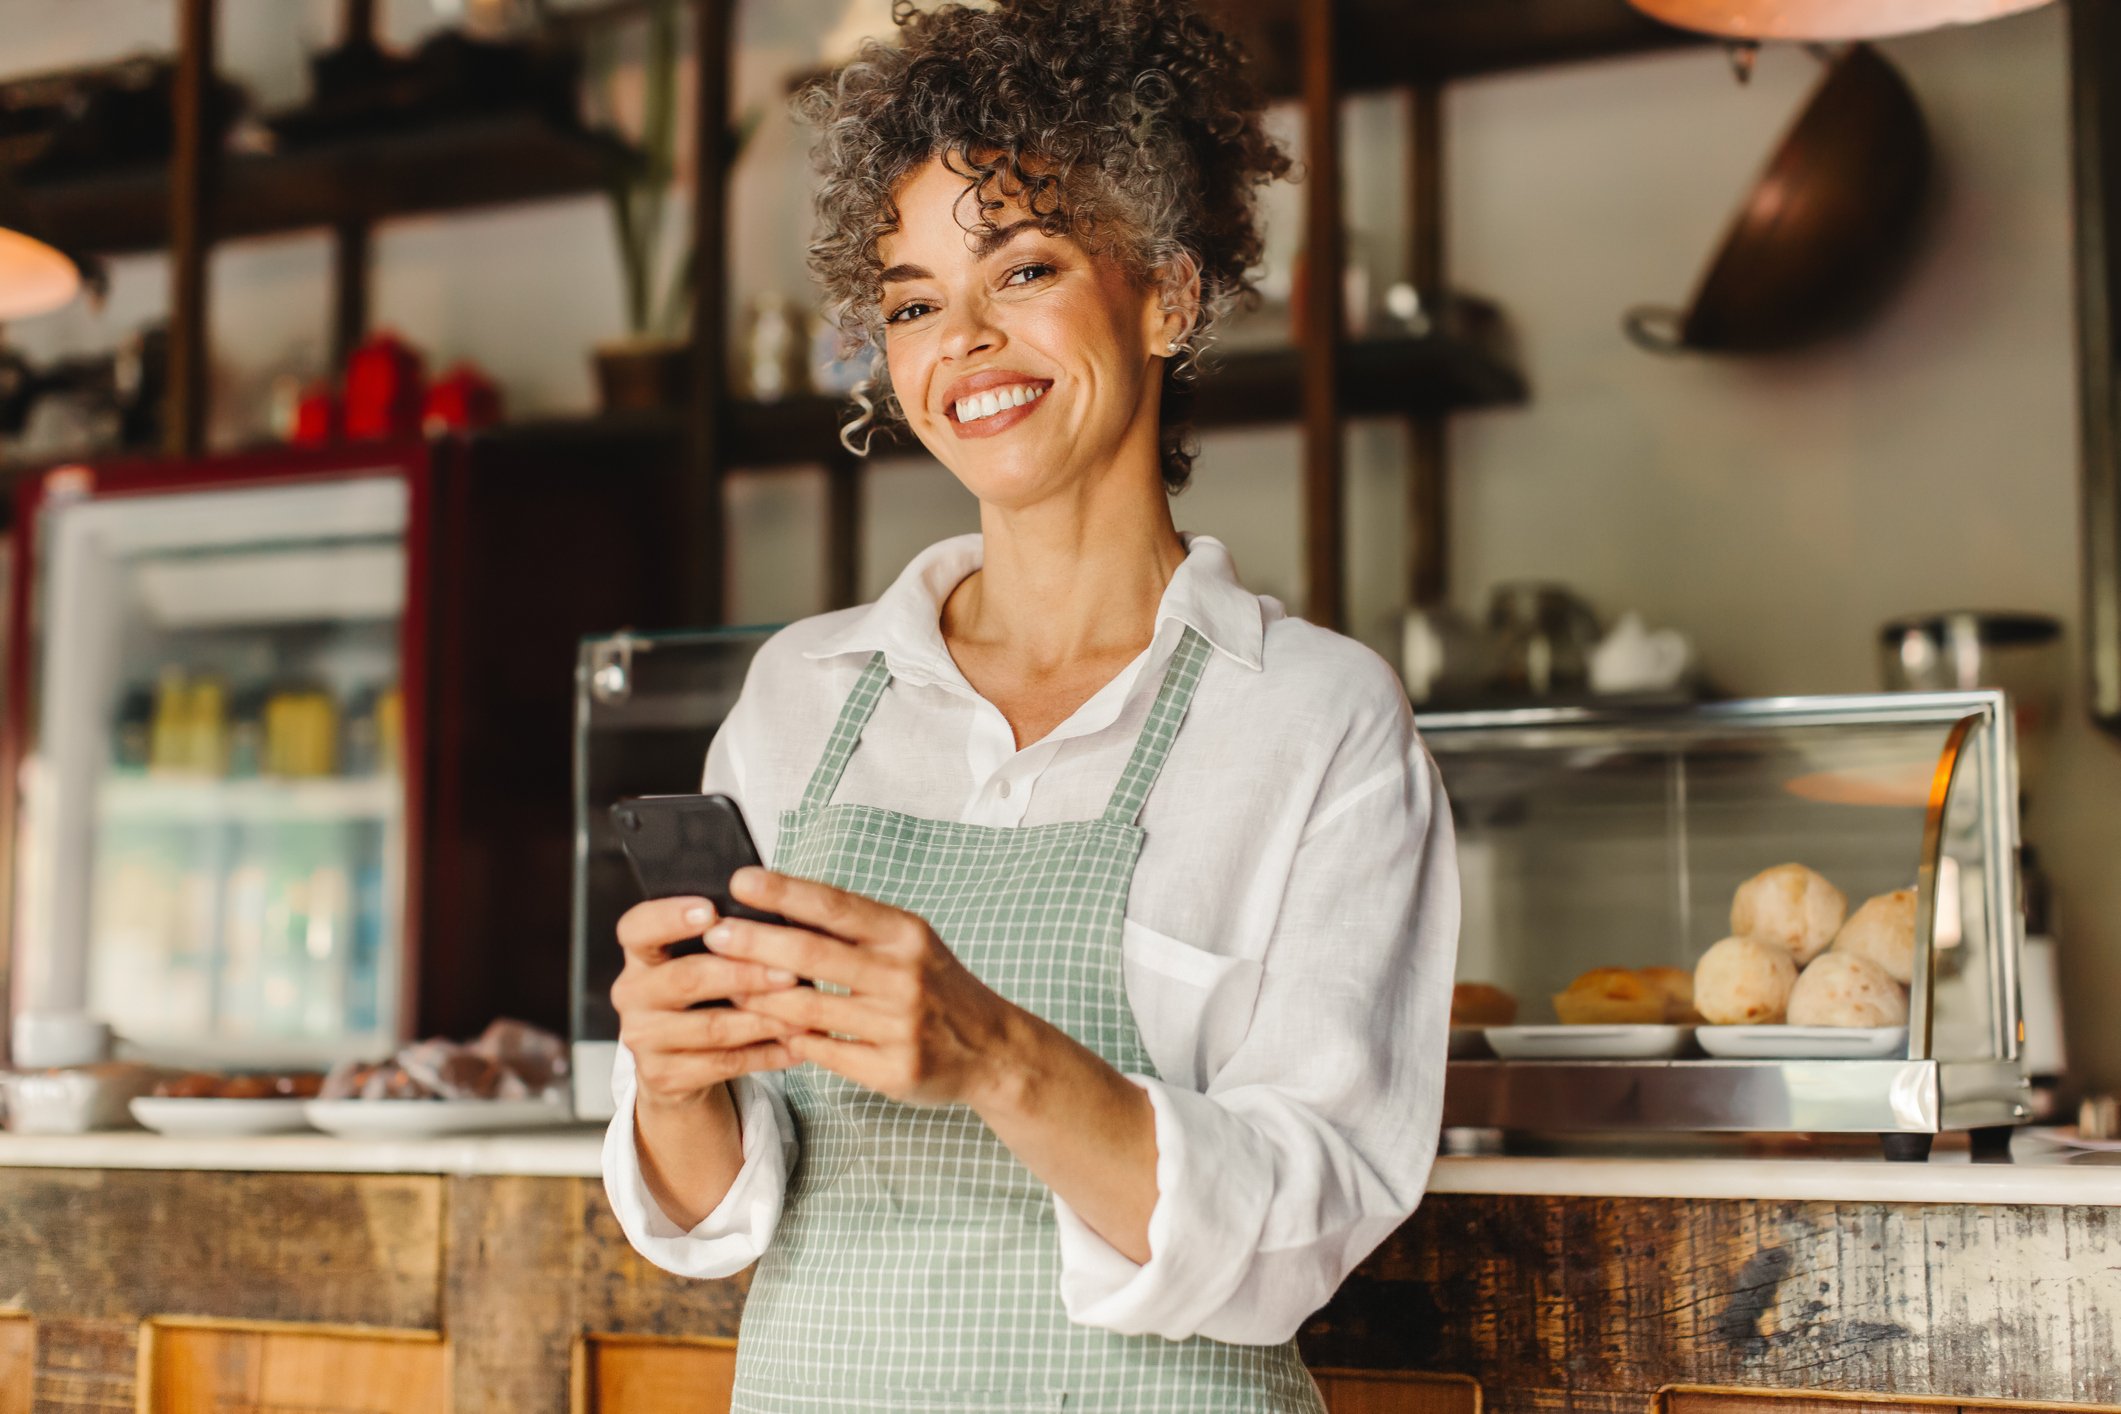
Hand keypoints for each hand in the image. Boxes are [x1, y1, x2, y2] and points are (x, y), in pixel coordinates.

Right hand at [611, 896, 805, 1109]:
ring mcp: (643, 1037)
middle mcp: (632, 993)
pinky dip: (766, 1054)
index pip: (638, 928)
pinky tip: (798, 1045)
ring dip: (764, 1020)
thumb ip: (726, 938)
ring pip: (711, 1028)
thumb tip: (779, 916)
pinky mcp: (663, 1075)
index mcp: (640, 954)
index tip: (711, 910)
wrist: (677, 1063)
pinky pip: (724, 1064)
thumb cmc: (702, 994)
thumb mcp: (701, 960)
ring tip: (805, 1012)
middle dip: (743, 974)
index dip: (670, 917)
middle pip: (685, 978)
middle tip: (789, 973)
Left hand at [709, 868, 1023, 1108]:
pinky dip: (788, 1039)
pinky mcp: (893, 1070)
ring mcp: (899, 1027)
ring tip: (722, 984)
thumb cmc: (937, 987)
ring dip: (759, 997)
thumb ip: (853, 928)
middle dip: (756, 943)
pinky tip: (763, 1028)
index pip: (836, 906)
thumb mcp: (909, 943)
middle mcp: (905, 976)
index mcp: (907, 935)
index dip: (785, 891)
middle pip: (814, 955)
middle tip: (713, 934)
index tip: (741, 880)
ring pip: (809, 1010)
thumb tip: (780, 905)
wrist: (993, 1050)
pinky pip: (823, 1052)